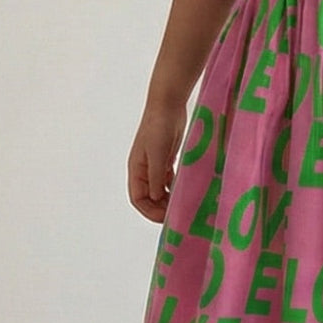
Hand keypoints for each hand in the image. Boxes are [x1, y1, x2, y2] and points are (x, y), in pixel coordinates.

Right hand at [127, 100, 187, 222]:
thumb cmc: (159, 127)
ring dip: (169, 199)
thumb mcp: (157, 154)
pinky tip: (186, 191)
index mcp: (136, 170)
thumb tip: (156, 199)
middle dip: (161, 208)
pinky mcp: (166, 158)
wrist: (168, 105)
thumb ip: (156, 178)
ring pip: (160, 190)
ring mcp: (155, 164)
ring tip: (184, 205)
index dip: (149, 211)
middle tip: (179, 214)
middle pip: (149, 197)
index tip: (166, 218)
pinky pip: (169, 180)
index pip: (138, 199)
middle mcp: (144, 170)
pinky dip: (175, 187)